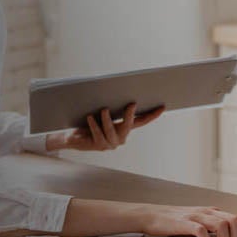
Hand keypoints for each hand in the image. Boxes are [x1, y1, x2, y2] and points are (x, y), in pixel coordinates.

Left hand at [48, 103, 163, 151]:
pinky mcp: (99, 146)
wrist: (74, 138)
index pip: (142, 121)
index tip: (162, 106)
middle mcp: (121, 137)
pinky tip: (90, 117)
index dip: (152, 115)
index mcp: (124, 129)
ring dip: (107, 119)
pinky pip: (98, 134)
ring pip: (111, 129)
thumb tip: (117, 90)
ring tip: (103, 110)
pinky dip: (94, 125)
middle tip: (131, 103)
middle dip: (130, 114)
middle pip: (129, 125)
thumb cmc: (89, 122)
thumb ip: (111, 106)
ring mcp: (111, 143)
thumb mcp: (102, 113)